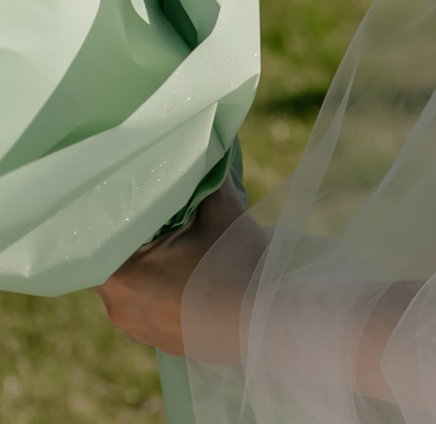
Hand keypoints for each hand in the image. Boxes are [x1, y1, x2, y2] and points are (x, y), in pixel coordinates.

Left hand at [99, 179, 253, 358]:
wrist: (271, 319)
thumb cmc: (238, 264)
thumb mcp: (222, 212)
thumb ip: (205, 184)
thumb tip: (203, 156)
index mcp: (121, 276)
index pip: (100, 241)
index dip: (119, 220)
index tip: (141, 206)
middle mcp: (119, 309)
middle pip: (117, 266)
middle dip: (139, 245)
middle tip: (167, 224)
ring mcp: (140, 332)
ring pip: (135, 291)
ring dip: (153, 273)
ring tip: (186, 255)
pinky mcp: (162, 345)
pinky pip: (154, 313)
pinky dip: (168, 297)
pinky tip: (196, 283)